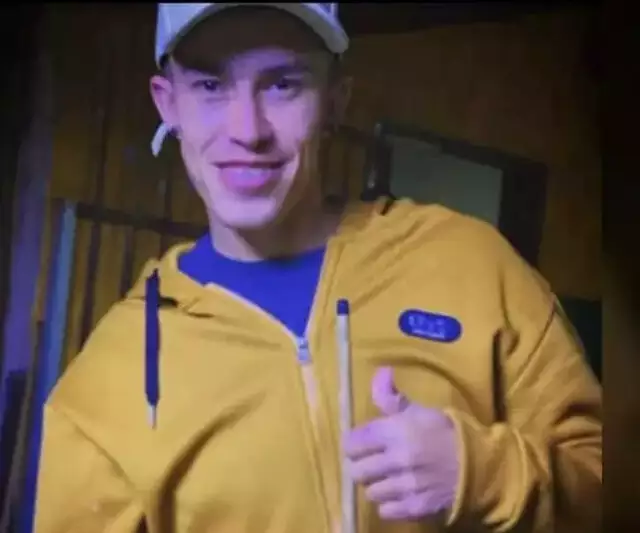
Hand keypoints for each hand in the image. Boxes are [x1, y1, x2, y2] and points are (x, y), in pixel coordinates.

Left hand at [343, 367, 458, 520]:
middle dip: (360, 466)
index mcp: (394, 431)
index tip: (357, 444)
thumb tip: (380, 372)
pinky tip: (397, 493)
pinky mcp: (415, 507)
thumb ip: (391, 396)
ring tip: (385, 478)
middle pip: (356, 470)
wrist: (477, 464)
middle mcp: (396, 459)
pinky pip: (385, 510)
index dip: (352, 444)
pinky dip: (388, 504)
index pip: (353, 442)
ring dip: (375, 485)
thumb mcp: (417, 410)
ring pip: (370, 491)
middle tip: (369, 463)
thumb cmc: (443, 432)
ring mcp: (405, 486)